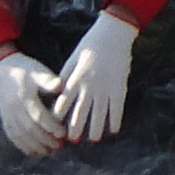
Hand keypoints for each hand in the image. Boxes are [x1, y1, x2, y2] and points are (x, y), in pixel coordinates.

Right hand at [0, 47, 60, 154]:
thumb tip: (60, 85)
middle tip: (60, 146)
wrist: (3, 69)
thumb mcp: (37, 71)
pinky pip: (13, 136)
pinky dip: (23, 145)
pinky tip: (33, 152)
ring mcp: (8, 115)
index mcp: (24, 97)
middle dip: (46, 140)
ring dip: (36, 146)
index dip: (52, 127)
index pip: (39, 117)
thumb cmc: (25, 69)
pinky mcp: (5, 119)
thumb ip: (48, 80)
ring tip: (50, 151)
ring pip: (21, 135)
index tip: (63, 134)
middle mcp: (14, 109)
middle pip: (31, 129)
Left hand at [50, 10, 140, 141]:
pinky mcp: (119, 87)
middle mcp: (89, 86)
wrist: (113, 34)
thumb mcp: (72, 59)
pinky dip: (115, 120)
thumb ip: (65, 77)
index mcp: (74, 78)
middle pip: (80, 111)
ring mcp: (105, 88)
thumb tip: (57, 93)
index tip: (56, 126)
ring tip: (93, 139)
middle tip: (72, 140)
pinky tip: (113, 130)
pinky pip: (117, 108)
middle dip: (76, 127)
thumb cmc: (90, 45)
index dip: (59, 115)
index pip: (64, 102)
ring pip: (99, 113)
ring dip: (96, 128)